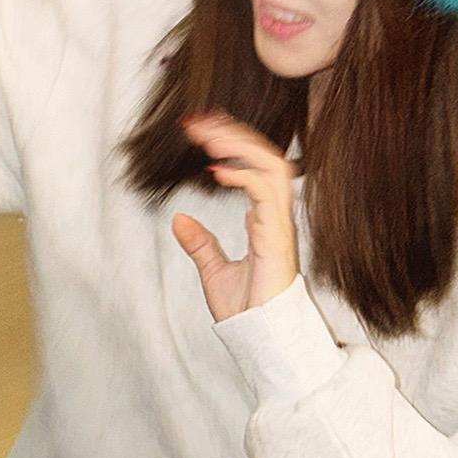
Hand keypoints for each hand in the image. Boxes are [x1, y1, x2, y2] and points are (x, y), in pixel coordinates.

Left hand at [172, 114, 299, 323]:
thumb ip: (200, 244)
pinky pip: (267, 193)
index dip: (233, 145)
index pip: (256, 168)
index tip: (203, 130)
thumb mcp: (213, 271)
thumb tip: (179, 219)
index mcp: (264, 219)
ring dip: (239, 146)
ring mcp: (279, 224)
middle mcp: (275, 216)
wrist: (261, 337)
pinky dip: (243, 176)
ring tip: (207, 135)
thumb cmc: (246, 309)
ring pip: (272, 166)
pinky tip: (217, 170)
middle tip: (199, 121)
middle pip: (266, 157)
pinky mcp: (277, 236)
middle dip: (235, 134)